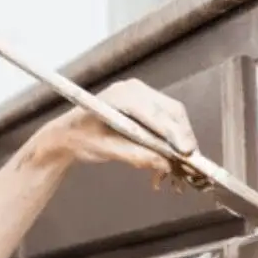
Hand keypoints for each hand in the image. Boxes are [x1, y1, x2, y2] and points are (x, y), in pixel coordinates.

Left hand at [41, 78, 197, 180]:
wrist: (68, 134)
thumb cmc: (80, 139)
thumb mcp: (106, 150)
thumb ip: (136, 155)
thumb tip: (165, 165)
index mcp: (122, 95)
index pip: (156, 113)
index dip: (174, 134)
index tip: (187, 152)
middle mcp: (135, 89)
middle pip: (171, 112)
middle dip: (183, 138)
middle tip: (190, 163)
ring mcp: (142, 95)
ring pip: (172, 117)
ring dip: (179, 142)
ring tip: (179, 167)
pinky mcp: (145, 106)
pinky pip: (166, 121)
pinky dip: (170, 141)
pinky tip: (166, 162)